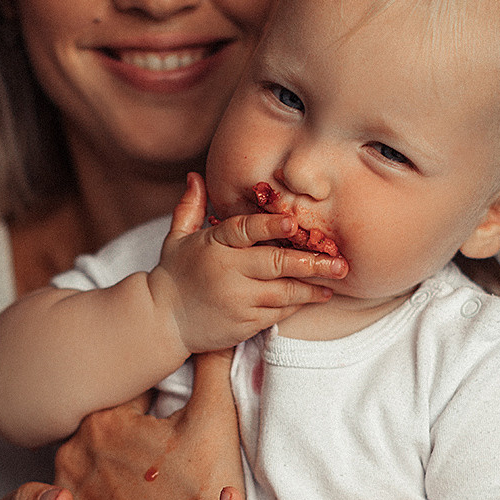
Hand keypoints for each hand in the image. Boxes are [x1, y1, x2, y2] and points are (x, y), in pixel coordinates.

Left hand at [54, 346, 244, 499]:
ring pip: (100, 454)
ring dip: (124, 457)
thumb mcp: (215, 421)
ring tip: (160, 478)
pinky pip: (90, 491)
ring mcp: (66, 489)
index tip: (178, 410)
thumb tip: (217, 325)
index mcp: (103, 418)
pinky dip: (110, 489)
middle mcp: (72, 450)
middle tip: (172, 449)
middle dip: (141, 424)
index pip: (133, 384)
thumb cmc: (204, 497)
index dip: (163, 391)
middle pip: (114, 419)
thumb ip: (212, 364)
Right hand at [147, 172, 346, 352]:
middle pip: (275, 263)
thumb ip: (191, 208)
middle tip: (338, 262)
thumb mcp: (176, 238)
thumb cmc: (174, 275)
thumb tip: (195, 175)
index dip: (271, 225)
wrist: (160, 321)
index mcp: (213, 246)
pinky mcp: (243, 324)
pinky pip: (276, 313)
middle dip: (310, 262)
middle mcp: (227, 272)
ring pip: (283, 292)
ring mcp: (236, 300)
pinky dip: (295, 304)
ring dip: (311, 287)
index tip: (295, 222)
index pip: (245, 231)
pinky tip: (313, 297)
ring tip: (332, 281)